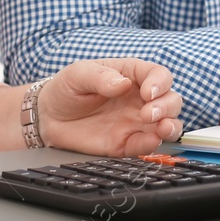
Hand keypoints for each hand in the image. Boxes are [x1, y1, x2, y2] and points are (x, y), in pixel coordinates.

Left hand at [35, 58, 183, 155]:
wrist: (49, 117)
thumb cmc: (66, 88)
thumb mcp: (78, 74)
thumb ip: (100, 77)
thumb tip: (123, 83)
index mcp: (131, 75)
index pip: (158, 75)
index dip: (159, 83)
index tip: (147, 93)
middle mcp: (140, 99)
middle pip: (171, 100)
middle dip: (166, 107)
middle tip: (147, 113)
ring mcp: (136, 122)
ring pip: (168, 124)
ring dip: (171, 126)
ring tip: (161, 128)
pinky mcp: (127, 143)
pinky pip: (147, 146)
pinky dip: (152, 145)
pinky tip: (148, 142)